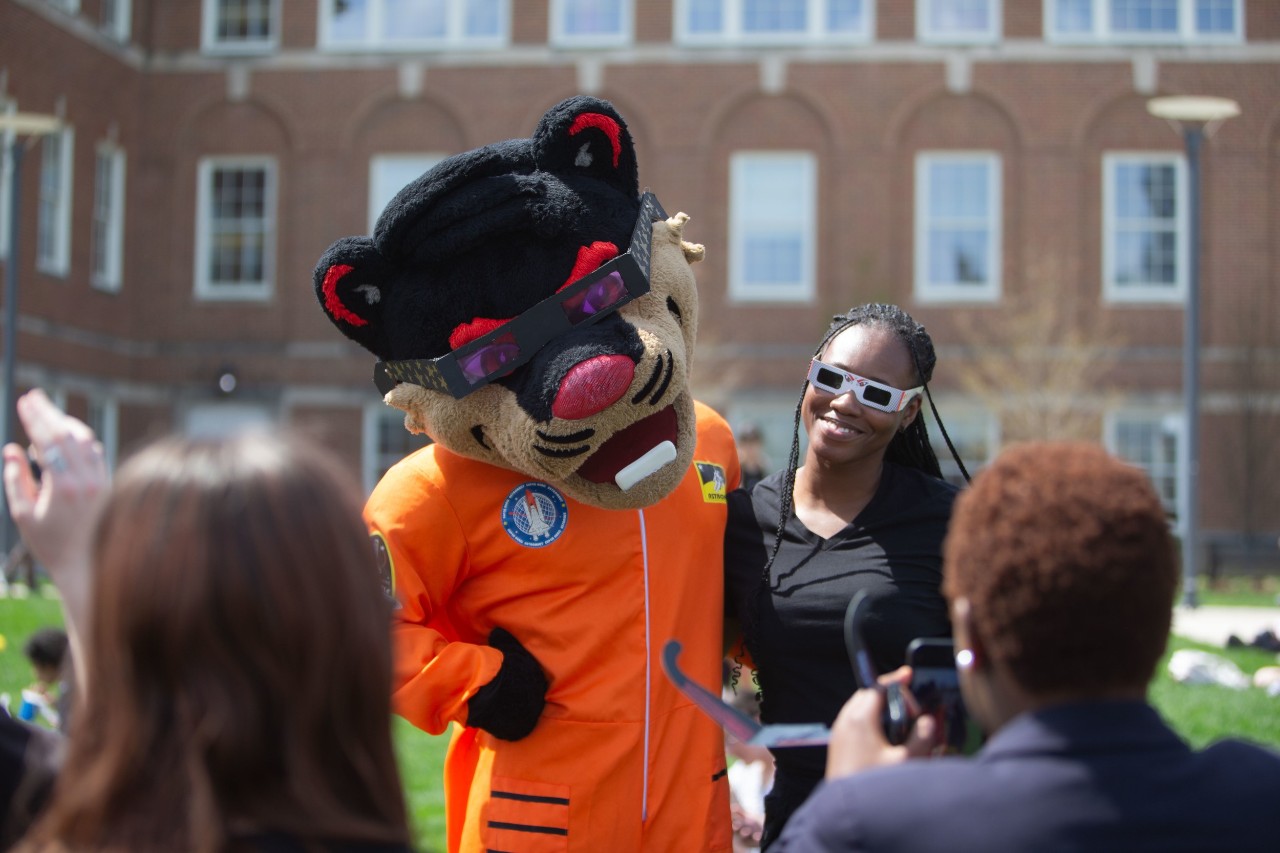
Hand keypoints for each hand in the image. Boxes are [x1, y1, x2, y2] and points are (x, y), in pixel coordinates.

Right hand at [2, 389, 108, 650]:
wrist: (88, 565)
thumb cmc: (51, 544)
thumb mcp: (23, 515)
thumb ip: (15, 480)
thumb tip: (12, 449)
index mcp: (63, 486)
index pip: (49, 440)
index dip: (35, 418)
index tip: (24, 401)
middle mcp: (87, 480)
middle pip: (67, 434)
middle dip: (49, 412)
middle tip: (33, 396)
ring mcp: (102, 480)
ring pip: (86, 440)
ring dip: (66, 423)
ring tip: (46, 413)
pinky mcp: (110, 483)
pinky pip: (96, 451)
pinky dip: (80, 438)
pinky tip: (66, 434)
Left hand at [824, 666, 937, 779]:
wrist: (843, 814)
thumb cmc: (871, 786)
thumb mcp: (906, 762)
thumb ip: (922, 737)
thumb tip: (928, 721)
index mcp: (860, 718)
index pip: (878, 686)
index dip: (896, 679)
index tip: (909, 674)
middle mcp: (845, 721)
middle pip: (869, 695)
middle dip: (891, 697)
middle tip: (913, 710)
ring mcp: (840, 734)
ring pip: (861, 709)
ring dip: (881, 711)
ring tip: (903, 727)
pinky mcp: (838, 747)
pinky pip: (856, 724)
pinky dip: (872, 724)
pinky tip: (888, 742)